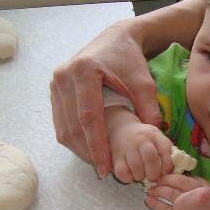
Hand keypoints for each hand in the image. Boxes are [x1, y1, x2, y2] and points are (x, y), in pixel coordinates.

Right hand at [50, 20, 163, 177]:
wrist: (115, 39)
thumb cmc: (130, 60)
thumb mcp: (144, 82)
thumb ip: (149, 109)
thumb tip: (154, 137)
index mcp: (84, 71)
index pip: (89, 117)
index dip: (97, 146)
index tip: (105, 167)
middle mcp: (64, 76)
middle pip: (72, 125)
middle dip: (88, 152)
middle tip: (104, 170)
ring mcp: (56, 83)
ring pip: (63, 127)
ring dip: (79, 149)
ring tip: (98, 162)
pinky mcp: (55, 89)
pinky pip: (61, 122)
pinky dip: (74, 139)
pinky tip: (89, 149)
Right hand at [111, 122, 174, 183]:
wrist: (121, 128)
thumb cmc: (145, 139)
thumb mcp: (158, 139)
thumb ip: (167, 152)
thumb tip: (175, 171)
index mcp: (155, 135)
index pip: (166, 151)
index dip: (167, 166)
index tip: (165, 173)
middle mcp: (141, 139)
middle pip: (151, 158)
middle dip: (154, 173)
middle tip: (153, 177)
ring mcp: (127, 147)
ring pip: (136, 167)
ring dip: (140, 177)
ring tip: (141, 176)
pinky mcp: (116, 156)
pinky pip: (122, 172)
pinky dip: (127, 178)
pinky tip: (130, 175)